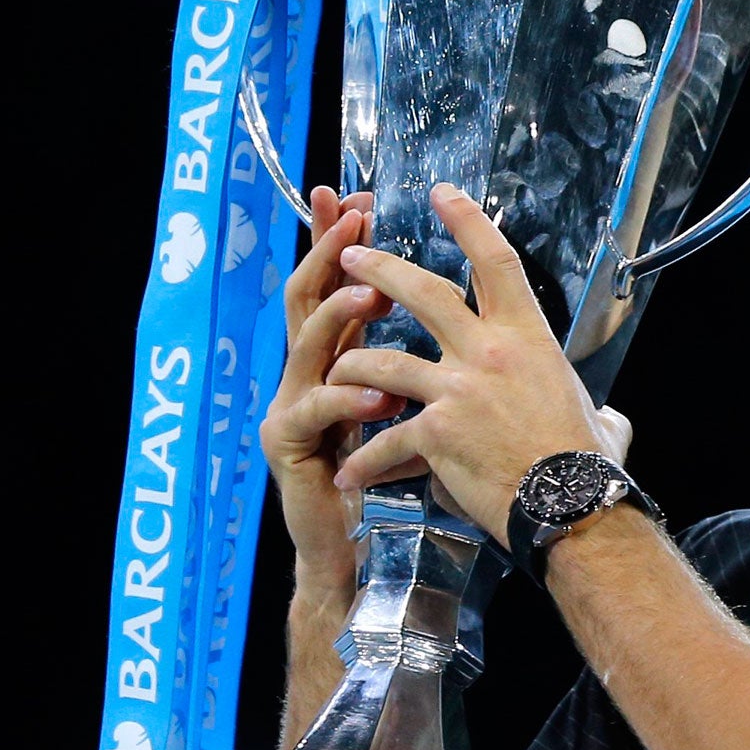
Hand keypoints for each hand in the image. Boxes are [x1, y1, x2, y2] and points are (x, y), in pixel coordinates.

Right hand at [260, 185, 403, 595]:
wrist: (351, 552)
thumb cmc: (388, 480)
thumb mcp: (405, 409)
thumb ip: (415, 365)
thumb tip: (462, 315)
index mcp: (335, 358)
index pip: (334, 282)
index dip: (340, 238)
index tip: (362, 197)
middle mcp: (305, 372)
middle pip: (308, 293)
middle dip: (330, 249)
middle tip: (355, 215)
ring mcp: (290, 404)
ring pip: (308, 342)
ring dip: (341, 311)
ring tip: (373, 291)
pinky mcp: (288, 443)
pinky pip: (316, 409)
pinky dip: (348, 398)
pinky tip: (379, 396)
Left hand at [329, 183, 632, 543]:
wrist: (572, 507)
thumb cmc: (589, 465)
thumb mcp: (599, 418)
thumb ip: (595, 409)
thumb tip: (608, 421)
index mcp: (528, 338)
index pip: (496, 261)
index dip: (467, 220)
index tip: (443, 193)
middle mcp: (488, 353)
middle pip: (423, 293)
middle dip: (380, 269)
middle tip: (351, 256)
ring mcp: (458, 391)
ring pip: (384, 360)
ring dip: (352, 360)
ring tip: (332, 365)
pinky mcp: (435, 434)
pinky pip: (385, 440)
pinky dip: (365, 459)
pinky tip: (348, 473)